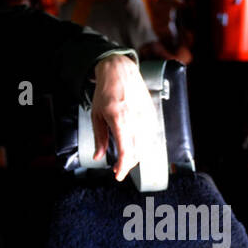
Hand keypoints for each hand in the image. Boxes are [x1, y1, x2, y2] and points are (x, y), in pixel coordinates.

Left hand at [89, 54, 149, 180]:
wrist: (120, 72)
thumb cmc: (106, 92)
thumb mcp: (96, 115)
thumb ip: (99, 138)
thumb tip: (98, 156)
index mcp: (119, 119)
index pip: (125, 151)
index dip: (123, 167)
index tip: (118, 175)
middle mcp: (135, 119)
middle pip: (137, 152)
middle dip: (128, 164)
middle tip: (119, 169)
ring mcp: (145, 117)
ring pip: (145, 146)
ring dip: (136, 157)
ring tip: (125, 159)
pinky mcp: (151, 115)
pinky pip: (150, 137)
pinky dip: (143, 146)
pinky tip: (135, 147)